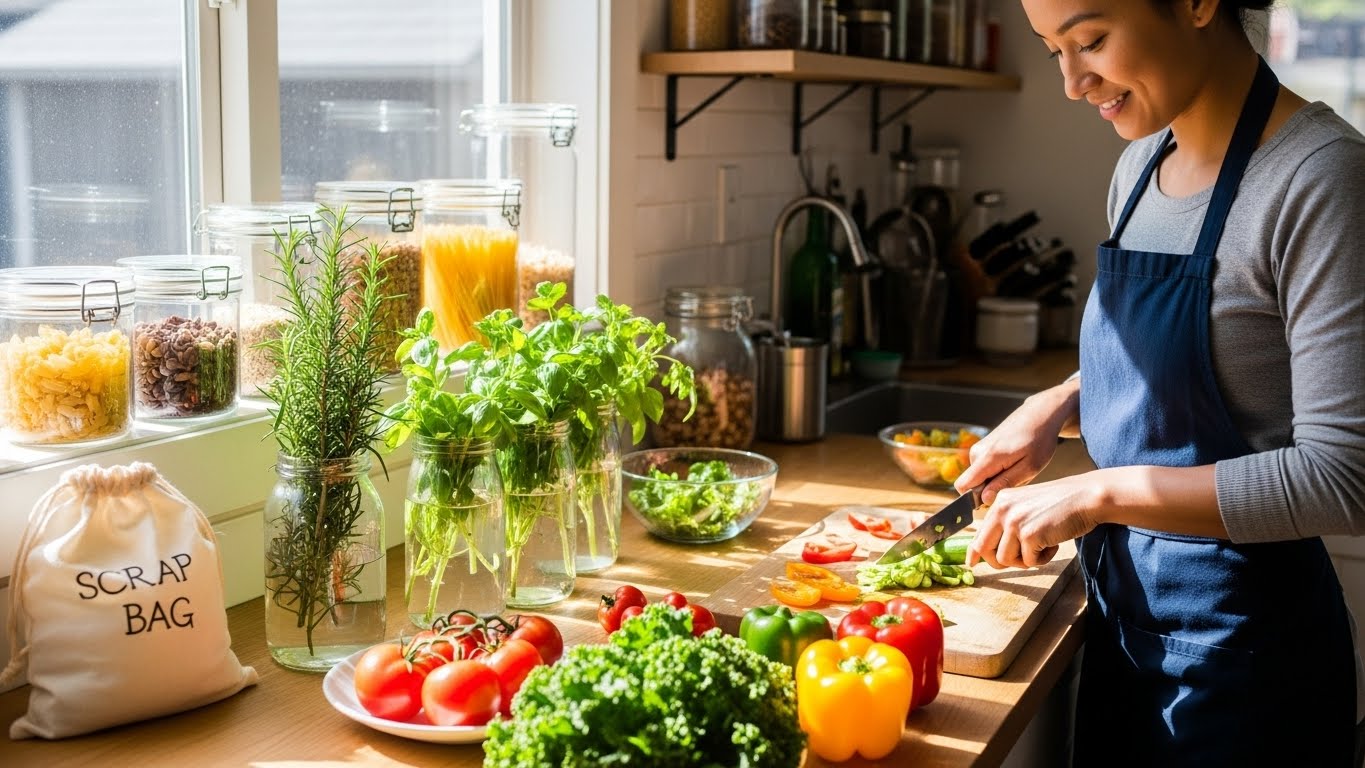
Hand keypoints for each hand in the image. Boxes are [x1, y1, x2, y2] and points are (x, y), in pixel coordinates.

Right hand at [953, 379, 1079, 505]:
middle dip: (991, 489)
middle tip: (1017, 480)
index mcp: (988, 458)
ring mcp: (978, 448)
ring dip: (997, 480)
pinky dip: (997, 471)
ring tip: (1018, 469)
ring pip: (980, 477)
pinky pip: (984, 469)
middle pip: (973, 484)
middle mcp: (977, 452)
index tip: (995, 500)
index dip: (974, 499)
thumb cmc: (1039, 440)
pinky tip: (1014, 462)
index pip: (962, 486)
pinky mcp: (982, 447)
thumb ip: (1005, 483)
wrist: (1039, 414)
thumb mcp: (1029, 467)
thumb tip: (984, 499)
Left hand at [967, 473, 1101, 568]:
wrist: (1086, 497)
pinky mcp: (1030, 534)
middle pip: (985, 549)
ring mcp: (1015, 522)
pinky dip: (1043, 559)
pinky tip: (1053, 544)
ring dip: (1026, 560)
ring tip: (1043, 546)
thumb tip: (989, 549)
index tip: (971, 562)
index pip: (980, 532)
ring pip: (1006, 559)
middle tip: (1019, 561)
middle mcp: (1002, 509)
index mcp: (1000, 501)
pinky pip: (1029, 561)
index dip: (975, 552)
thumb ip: (1008, 522)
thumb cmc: (1061, 504)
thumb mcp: (1026, 506)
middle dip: (999, 562)